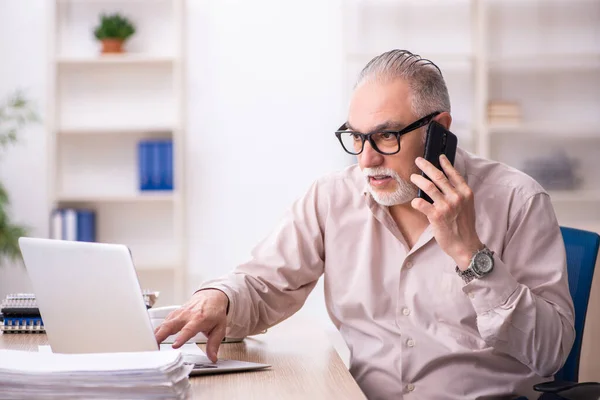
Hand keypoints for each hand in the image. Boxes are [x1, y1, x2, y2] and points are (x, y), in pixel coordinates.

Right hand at [154, 289, 228, 362]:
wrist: (211, 296)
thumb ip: (214, 344)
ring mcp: (178, 314)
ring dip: (155, 335)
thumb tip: (212, 358)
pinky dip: (156, 331)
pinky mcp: (173, 315)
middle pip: (170, 325)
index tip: (174, 346)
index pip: (188, 329)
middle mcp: (186, 316)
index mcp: (199, 319)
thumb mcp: (220, 328)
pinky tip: (152, 340)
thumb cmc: (215, 311)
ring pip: (163, 324)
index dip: (181, 337)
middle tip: (154, 347)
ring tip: (149, 347)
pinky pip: (163, 323)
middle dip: (160, 336)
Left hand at [410, 155, 482, 269]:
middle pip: (438, 176)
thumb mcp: (467, 205)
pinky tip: (414, 202)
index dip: (445, 164)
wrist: (465, 244)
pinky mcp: (436, 215)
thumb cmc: (464, 226)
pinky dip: (415, 201)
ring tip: (413, 177)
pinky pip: (421, 203)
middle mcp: (456, 197)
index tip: (439, 156)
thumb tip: (446, 182)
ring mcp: (446, 206)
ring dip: (418, 179)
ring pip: (428, 186)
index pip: (454, 174)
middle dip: (426, 166)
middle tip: (418, 160)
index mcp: (465, 193)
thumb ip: (458, 193)